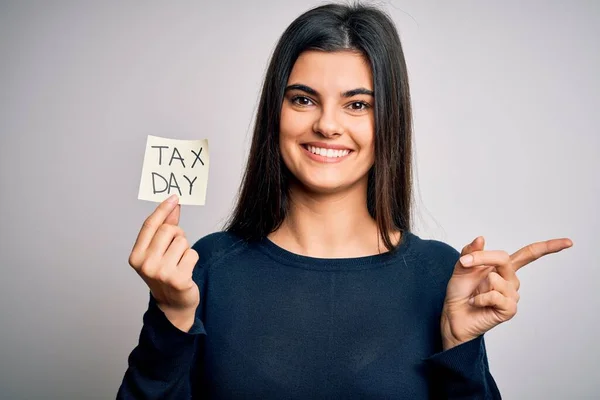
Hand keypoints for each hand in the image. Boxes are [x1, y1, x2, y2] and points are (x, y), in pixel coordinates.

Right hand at [128, 194, 199, 331]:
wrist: (173, 304)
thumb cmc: (165, 273)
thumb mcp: (158, 251)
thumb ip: (164, 227)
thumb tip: (173, 204)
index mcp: (136, 256)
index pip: (150, 225)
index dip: (163, 209)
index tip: (174, 198)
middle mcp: (146, 264)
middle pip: (168, 230)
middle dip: (177, 235)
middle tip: (176, 248)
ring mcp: (161, 272)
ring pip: (182, 241)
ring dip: (185, 249)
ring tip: (179, 262)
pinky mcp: (178, 279)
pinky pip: (192, 253)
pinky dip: (192, 259)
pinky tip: (186, 270)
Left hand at [441, 236, 572, 349]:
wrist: (454, 315)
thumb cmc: (460, 292)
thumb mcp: (462, 266)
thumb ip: (471, 251)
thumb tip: (481, 238)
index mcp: (503, 268)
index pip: (530, 254)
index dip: (549, 247)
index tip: (569, 242)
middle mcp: (511, 280)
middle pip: (505, 259)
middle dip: (482, 258)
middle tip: (465, 262)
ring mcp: (512, 295)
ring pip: (496, 278)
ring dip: (479, 284)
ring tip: (475, 295)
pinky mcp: (509, 309)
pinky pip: (495, 296)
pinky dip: (480, 298)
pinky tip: (476, 303)